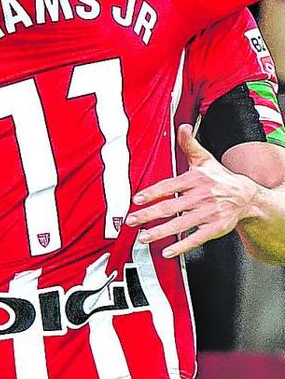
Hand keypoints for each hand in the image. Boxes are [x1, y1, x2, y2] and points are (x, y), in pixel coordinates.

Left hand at [126, 125, 258, 257]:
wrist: (247, 197)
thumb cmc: (220, 178)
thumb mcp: (205, 160)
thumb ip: (189, 145)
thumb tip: (182, 127)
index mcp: (196, 180)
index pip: (170, 186)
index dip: (153, 192)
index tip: (137, 199)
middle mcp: (201, 197)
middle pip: (172, 207)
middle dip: (149, 214)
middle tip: (132, 220)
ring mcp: (209, 214)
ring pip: (181, 224)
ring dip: (160, 232)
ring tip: (143, 237)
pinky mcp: (216, 228)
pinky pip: (196, 238)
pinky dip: (181, 246)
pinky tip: (167, 251)